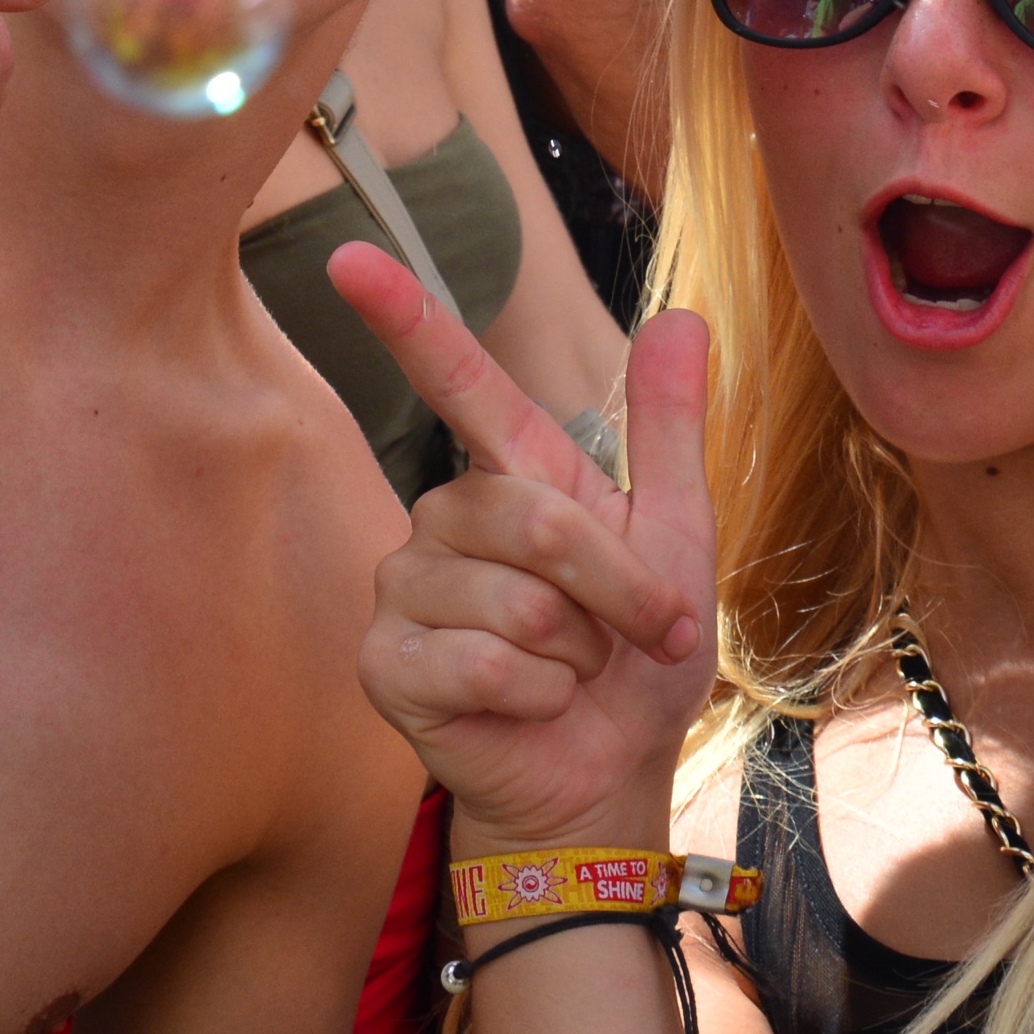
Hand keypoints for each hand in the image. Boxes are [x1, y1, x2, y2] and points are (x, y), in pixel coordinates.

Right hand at [345, 241, 714, 851]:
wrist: (607, 776)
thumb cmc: (634, 662)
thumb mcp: (678, 537)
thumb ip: (670, 429)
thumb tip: (682, 315)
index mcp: (513, 477)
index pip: (455, 380)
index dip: (404, 317)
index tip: (350, 257)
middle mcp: (445, 520)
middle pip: (532, 518)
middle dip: (614, 587)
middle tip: (642, 632)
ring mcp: (406, 590)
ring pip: (512, 598)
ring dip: (577, 650)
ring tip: (573, 673)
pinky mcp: (386, 664)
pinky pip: (482, 663)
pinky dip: (538, 696)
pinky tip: (532, 708)